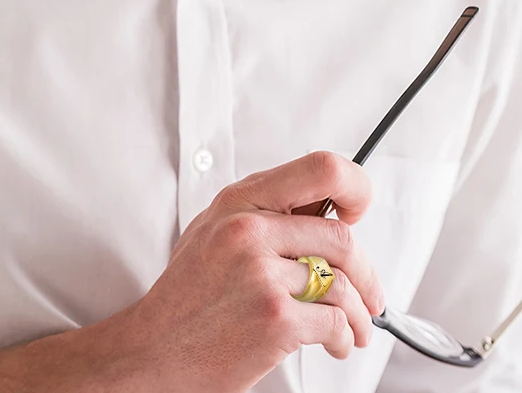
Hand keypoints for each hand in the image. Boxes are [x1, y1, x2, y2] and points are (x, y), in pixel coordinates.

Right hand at [119, 151, 386, 392]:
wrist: (152, 353)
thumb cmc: (186, 297)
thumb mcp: (213, 231)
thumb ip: (263, 214)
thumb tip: (320, 208)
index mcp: (240, 201)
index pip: (321, 169)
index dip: (353, 188)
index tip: (356, 213)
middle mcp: (250, 229)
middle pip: (341, 236)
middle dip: (366, 273)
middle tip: (369, 293)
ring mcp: (261, 273)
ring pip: (342, 284)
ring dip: (359, 313)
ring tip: (353, 327)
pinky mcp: (273, 318)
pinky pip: (334, 322)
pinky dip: (344, 337)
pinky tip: (335, 343)